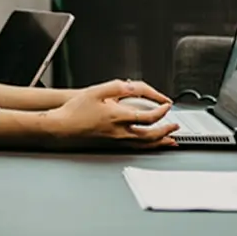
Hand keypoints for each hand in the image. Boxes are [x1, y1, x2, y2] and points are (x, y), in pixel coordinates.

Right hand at [48, 79, 178, 148]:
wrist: (61, 127)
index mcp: (118, 117)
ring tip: (169, 139)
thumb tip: (132, 86)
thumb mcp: (96, 91)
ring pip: (144, 145)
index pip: (148, 117)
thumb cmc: (75, 111)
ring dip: (160, 142)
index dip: (161, 111)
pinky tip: (149, 146)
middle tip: (175, 126)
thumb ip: (117, 87)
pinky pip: (135, 149)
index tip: (167, 106)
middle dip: (166, 130)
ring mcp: (116, 141)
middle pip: (151, 135)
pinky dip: (147, 148)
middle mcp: (120, 132)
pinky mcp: (111, 146)